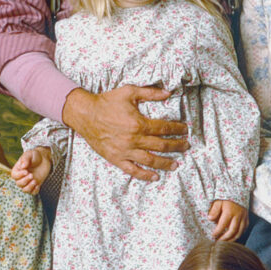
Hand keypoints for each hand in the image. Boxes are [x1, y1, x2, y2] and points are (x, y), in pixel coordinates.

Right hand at [9, 148, 51, 194]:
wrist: (43, 158)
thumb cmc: (34, 155)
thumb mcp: (29, 154)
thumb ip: (25, 159)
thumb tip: (23, 166)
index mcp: (17, 170)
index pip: (14, 176)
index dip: (19, 175)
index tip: (26, 171)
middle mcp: (21, 177)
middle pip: (19, 184)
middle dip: (25, 181)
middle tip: (32, 175)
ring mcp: (28, 182)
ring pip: (25, 190)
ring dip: (29, 187)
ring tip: (35, 181)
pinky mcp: (35, 184)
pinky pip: (33, 192)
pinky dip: (35, 191)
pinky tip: (38, 185)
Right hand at [61, 86, 188, 181]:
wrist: (84, 114)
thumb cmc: (106, 101)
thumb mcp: (129, 92)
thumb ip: (150, 93)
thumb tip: (168, 93)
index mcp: (138, 123)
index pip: (164, 128)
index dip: (177, 129)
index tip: (185, 130)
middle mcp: (133, 139)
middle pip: (161, 145)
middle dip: (176, 146)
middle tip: (186, 146)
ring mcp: (124, 151)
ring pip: (150, 160)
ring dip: (165, 163)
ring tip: (176, 165)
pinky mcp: (115, 158)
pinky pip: (132, 170)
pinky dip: (144, 175)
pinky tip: (155, 177)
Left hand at [209, 200, 248, 240]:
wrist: (238, 192)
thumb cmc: (226, 198)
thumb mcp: (218, 201)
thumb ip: (214, 210)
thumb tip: (210, 219)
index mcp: (230, 212)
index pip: (222, 225)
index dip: (217, 232)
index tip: (213, 236)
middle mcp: (238, 216)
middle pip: (232, 231)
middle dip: (225, 238)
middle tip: (218, 241)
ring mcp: (244, 218)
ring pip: (239, 232)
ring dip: (232, 239)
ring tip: (225, 242)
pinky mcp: (247, 218)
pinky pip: (244, 229)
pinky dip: (239, 234)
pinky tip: (233, 237)